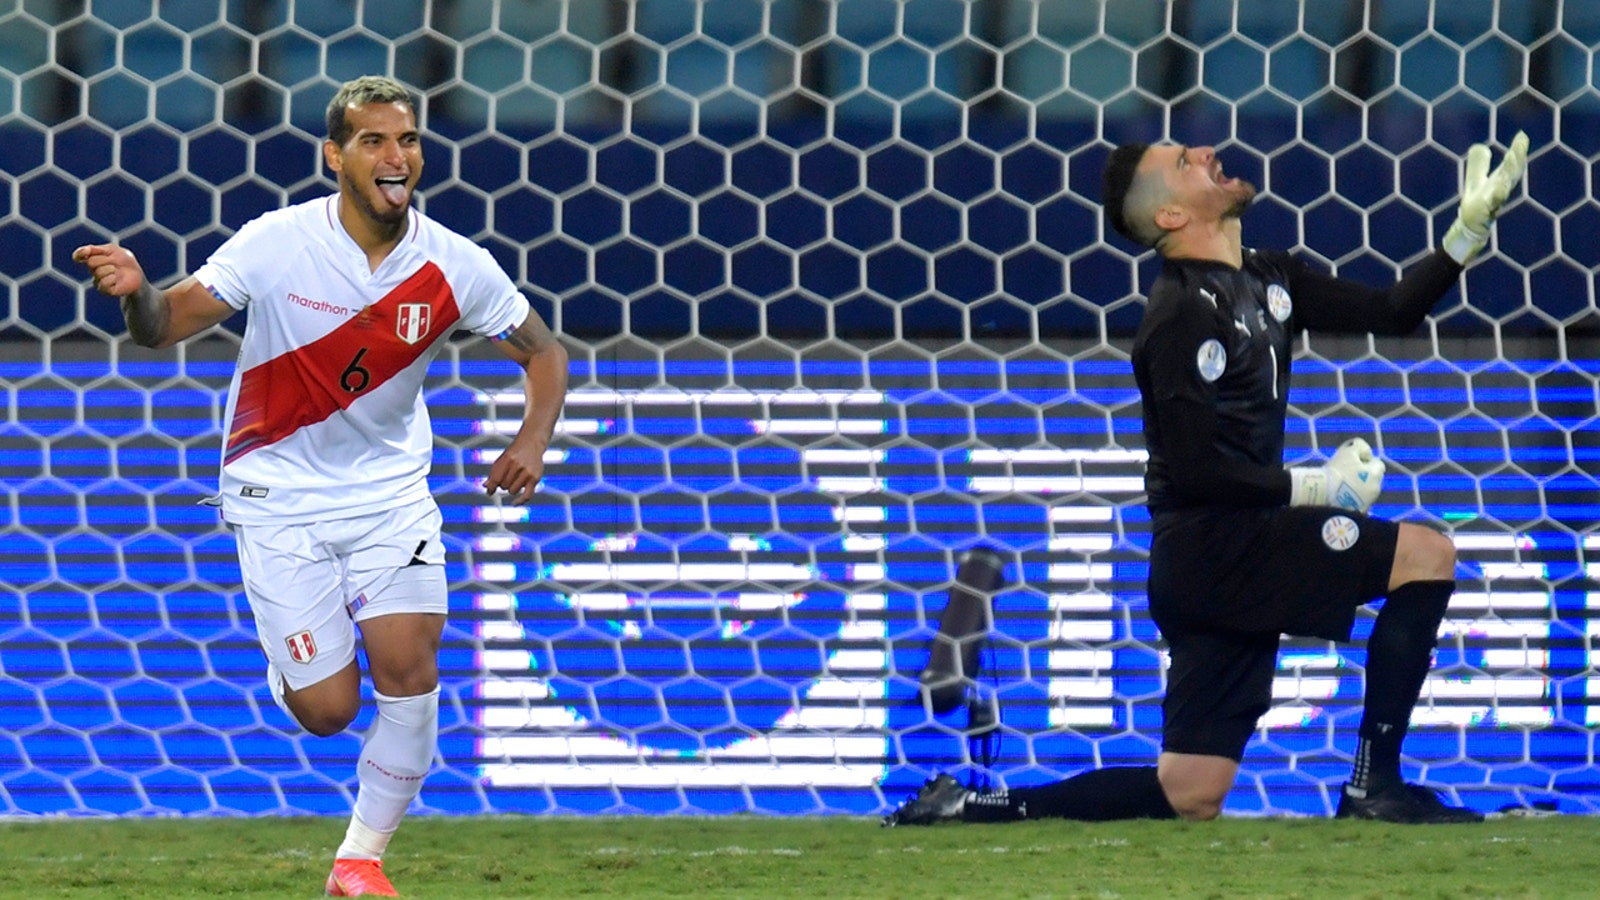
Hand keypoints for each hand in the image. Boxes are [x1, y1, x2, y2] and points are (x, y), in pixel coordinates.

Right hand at [73, 243, 147, 296]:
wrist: (137, 274)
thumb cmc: (125, 260)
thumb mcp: (113, 250)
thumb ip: (97, 249)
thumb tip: (84, 250)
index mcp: (93, 258)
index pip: (79, 255)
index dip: (80, 253)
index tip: (86, 252)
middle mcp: (93, 269)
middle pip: (91, 262)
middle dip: (106, 260)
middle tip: (115, 262)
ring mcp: (97, 280)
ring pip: (98, 272)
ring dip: (112, 269)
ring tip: (117, 271)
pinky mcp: (104, 290)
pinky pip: (103, 283)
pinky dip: (112, 278)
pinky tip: (117, 279)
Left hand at [484, 439, 546, 504]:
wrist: (531, 444)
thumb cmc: (515, 453)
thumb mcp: (502, 459)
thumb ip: (494, 473)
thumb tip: (486, 487)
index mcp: (508, 459)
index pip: (496, 479)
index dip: (491, 487)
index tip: (489, 491)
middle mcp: (518, 466)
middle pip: (504, 486)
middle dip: (503, 484)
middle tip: (508, 476)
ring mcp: (527, 472)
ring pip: (513, 491)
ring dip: (512, 488)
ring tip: (515, 479)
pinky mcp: (535, 479)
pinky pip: (526, 495)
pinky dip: (520, 501)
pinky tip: (514, 503)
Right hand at [1289, 437, 1385, 512]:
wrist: (1323, 495)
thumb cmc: (1336, 471)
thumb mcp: (1348, 451)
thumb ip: (1359, 446)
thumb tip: (1365, 451)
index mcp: (1376, 474)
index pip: (1377, 463)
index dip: (1365, 460)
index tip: (1351, 461)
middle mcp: (1376, 489)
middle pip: (1372, 478)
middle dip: (1363, 474)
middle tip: (1345, 472)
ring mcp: (1368, 502)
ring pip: (1365, 491)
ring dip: (1358, 487)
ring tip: (1340, 485)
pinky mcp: (1358, 512)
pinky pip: (1357, 502)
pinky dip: (1351, 498)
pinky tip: (1339, 496)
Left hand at [1442, 131, 1528, 263]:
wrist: (1470, 229)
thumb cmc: (1476, 205)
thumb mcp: (1475, 180)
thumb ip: (1478, 165)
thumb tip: (1478, 147)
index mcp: (1500, 181)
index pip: (1511, 163)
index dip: (1518, 150)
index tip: (1522, 135)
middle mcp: (1500, 190)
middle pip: (1511, 172)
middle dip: (1517, 158)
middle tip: (1522, 142)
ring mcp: (1494, 203)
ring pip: (1504, 187)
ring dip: (1508, 174)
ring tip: (1511, 159)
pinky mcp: (1485, 214)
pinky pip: (1491, 205)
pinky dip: (1495, 197)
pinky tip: (1498, 189)